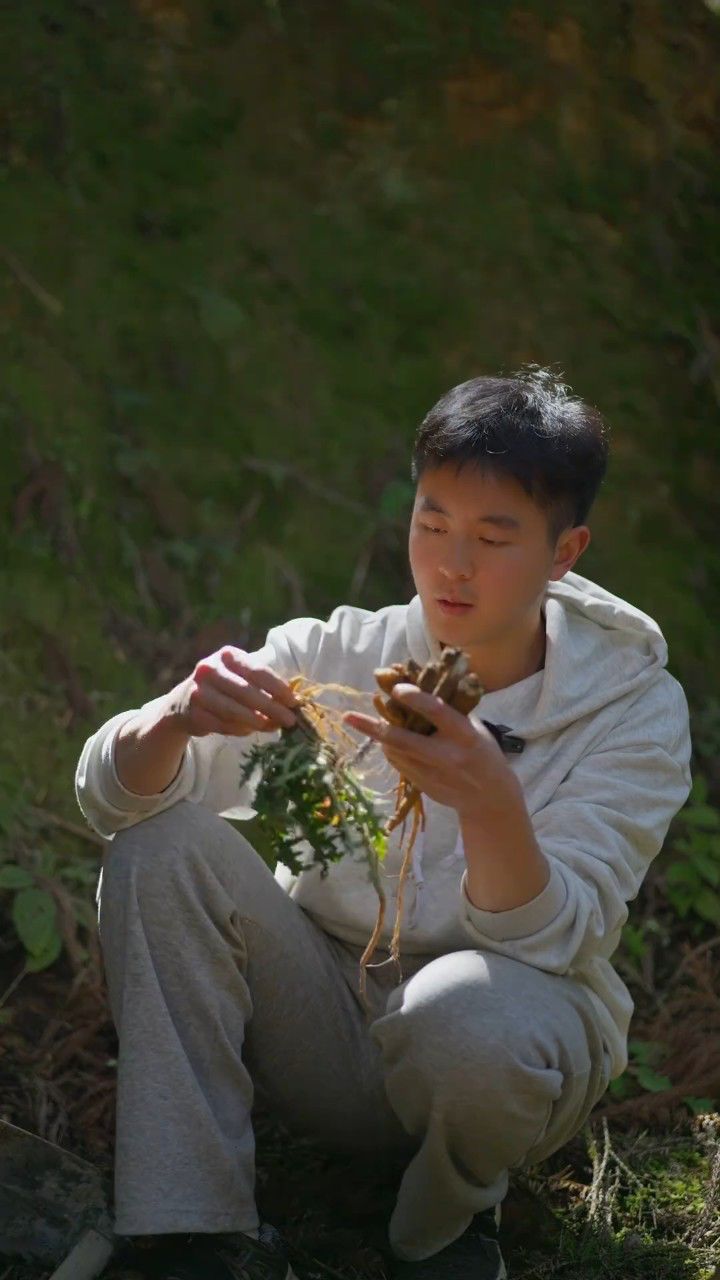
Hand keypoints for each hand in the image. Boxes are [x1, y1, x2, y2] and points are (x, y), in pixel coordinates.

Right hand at [168, 646, 298, 738]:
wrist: (184, 702)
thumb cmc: (224, 687)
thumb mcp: (241, 677)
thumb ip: (263, 686)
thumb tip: (293, 704)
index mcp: (227, 655)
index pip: (257, 671)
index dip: (278, 687)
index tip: (293, 701)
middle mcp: (210, 669)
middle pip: (246, 691)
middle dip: (271, 707)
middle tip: (290, 720)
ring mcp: (198, 691)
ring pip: (234, 710)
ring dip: (257, 721)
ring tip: (273, 727)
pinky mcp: (193, 714)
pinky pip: (222, 725)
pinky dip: (239, 730)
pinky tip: (250, 730)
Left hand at [343, 683, 508, 816]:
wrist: (488, 798)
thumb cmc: (483, 754)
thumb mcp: (475, 729)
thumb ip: (450, 712)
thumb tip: (420, 686)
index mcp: (465, 735)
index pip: (438, 712)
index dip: (416, 699)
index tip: (396, 688)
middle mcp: (446, 755)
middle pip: (402, 739)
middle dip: (372, 727)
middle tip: (348, 716)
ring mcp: (432, 774)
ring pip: (395, 752)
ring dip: (379, 735)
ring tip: (363, 722)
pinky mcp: (423, 786)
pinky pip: (398, 764)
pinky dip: (390, 749)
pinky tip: (386, 740)